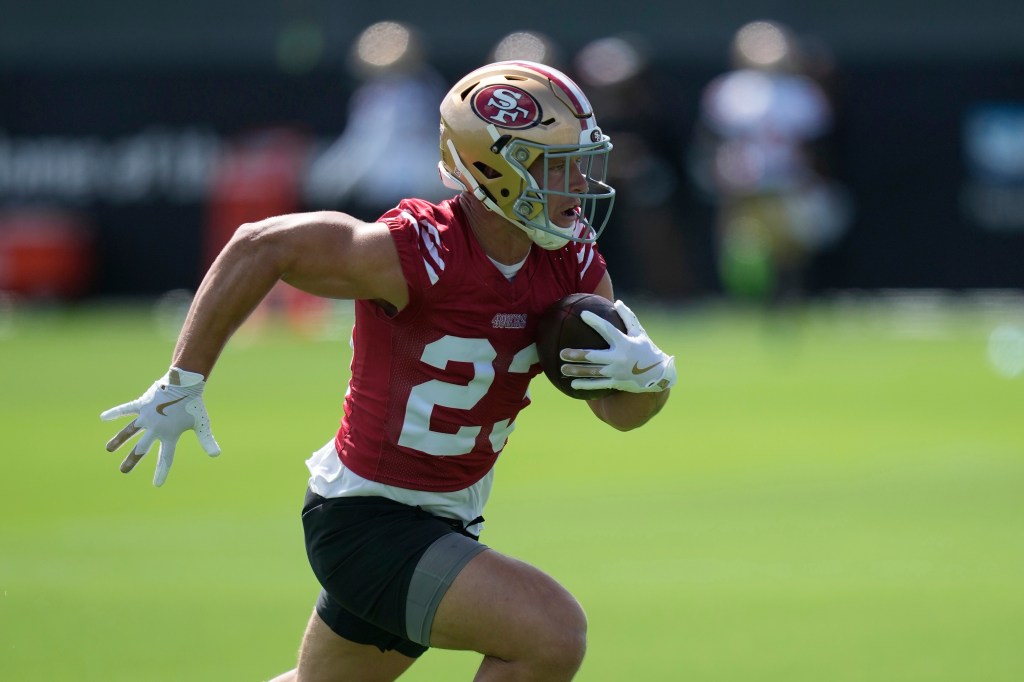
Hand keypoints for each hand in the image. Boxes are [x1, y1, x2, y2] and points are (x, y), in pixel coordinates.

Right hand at [101, 367, 219, 485]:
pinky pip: (125, 409)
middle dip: (132, 460)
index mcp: (169, 435)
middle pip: (142, 448)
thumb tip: (216, 455)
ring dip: (119, 440)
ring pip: (129, 431)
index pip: (165, 458)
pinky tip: (103, 417)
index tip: (157, 484)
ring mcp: (147, 416)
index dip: (161, 472)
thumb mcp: (202, 424)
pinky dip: (115, 413)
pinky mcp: (141, 404)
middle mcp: (156, 428)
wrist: (186, 384)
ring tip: (109, 449)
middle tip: (123, 471)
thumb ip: (207, 440)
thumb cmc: (194, 405)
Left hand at [559, 300, 676, 393]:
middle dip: (576, 354)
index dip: (595, 321)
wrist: (660, 376)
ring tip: (562, 369)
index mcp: (624, 343)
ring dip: (576, 371)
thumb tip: (617, 302)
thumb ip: (628, 317)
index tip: (582, 314)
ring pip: (592, 372)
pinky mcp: (617, 382)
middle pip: (593, 356)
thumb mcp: (640, 333)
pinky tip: (572, 385)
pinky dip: (585, 385)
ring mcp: (617, 372)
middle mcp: (619, 358)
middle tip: (562, 352)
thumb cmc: (647, 350)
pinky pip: (598, 385)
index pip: (607, 329)